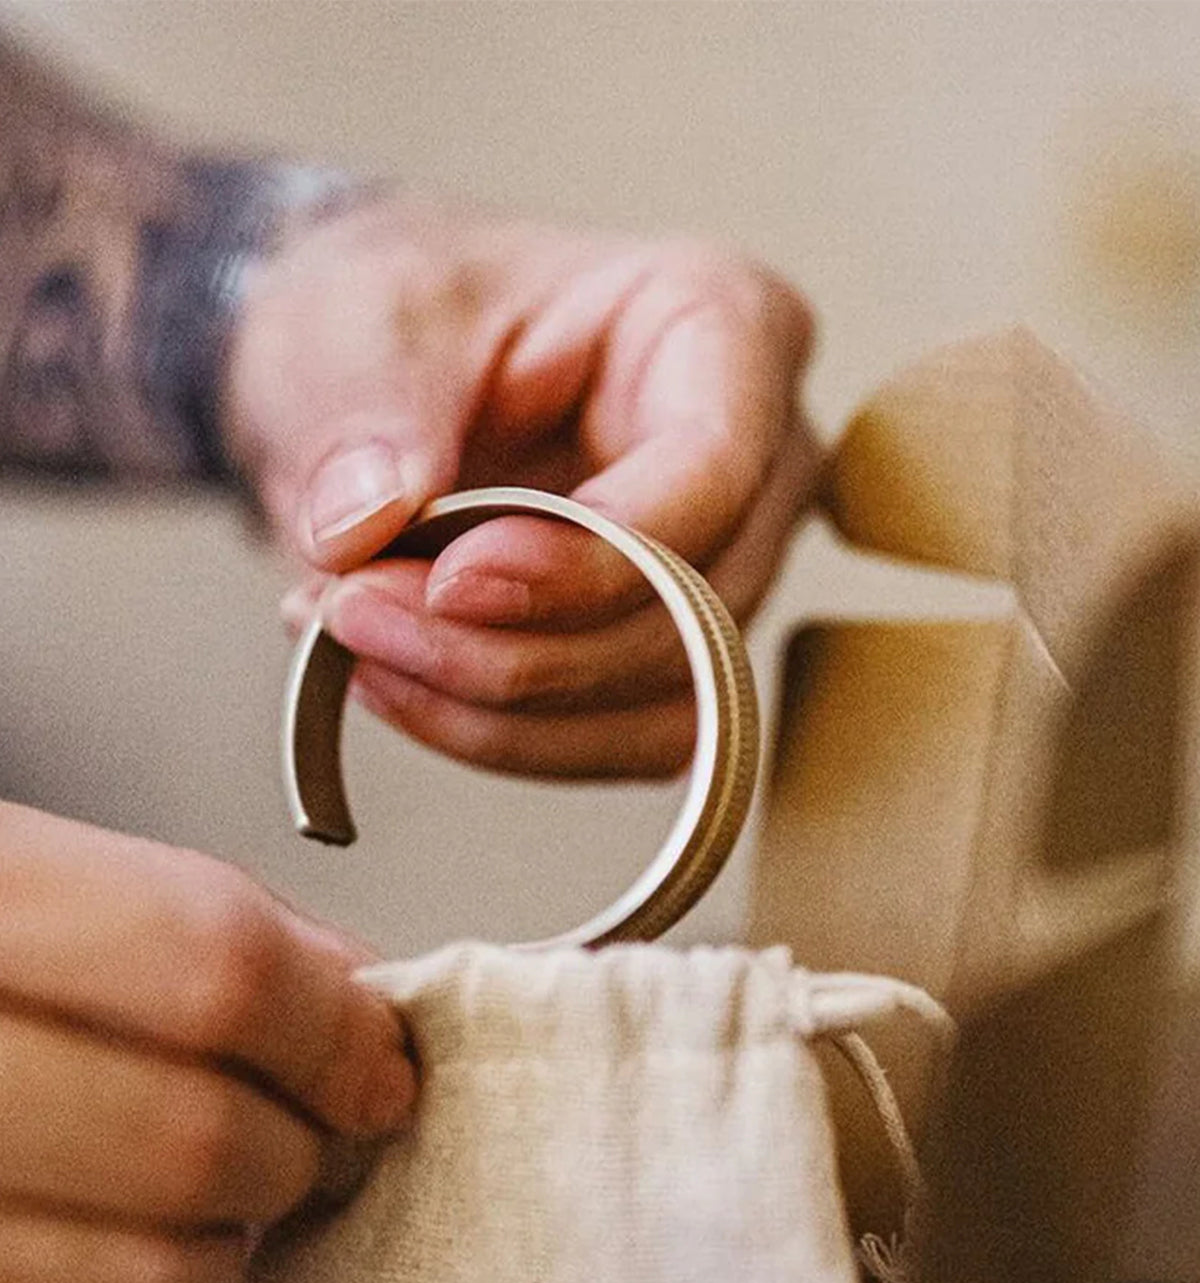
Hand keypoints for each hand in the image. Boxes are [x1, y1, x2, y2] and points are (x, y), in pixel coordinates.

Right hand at [0, 802, 412, 1282]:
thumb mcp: (36, 880)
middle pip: (191, 1141)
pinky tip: (111, 1248)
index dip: (330, 1028)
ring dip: (220, 1250)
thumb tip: (355, 1000)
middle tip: (300, 1133)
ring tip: (209, 1200)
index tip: (378, 1064)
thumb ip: (200, 923)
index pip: (213, 970)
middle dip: (292, 1151)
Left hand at [225, 200, 817, 777]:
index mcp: (722, 324)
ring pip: (670, 703)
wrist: (382, 375)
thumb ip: (368, 412)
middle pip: (695, 609)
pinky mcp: (682, 657)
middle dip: (518, 648)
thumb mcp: (362, 319)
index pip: (710, 469)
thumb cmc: (409, 311)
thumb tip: (361, 527)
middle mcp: (758, 460)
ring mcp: (730, 569)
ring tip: (357, 644)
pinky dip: (504, 736)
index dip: (590, 554)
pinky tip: (400, 681)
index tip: (450, 581)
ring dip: (501, 711)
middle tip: (356, 611)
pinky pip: (625, 744)